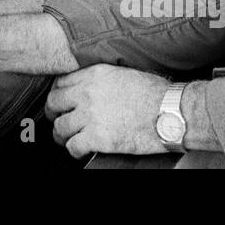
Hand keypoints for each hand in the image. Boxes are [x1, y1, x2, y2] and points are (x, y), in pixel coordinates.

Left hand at [45, 64, 169, 157]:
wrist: (170, 113)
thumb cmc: (156, 94)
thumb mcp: (124, 73)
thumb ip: (103, 78)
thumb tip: (93, 86)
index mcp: (95, 74)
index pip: (60, 82)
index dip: (58, 94)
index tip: (60, 102)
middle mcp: (88, 93)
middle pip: (53, 103)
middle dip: (53, 114)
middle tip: (57, 120)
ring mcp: (91, 116)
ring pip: (60, 127)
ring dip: (61, 135)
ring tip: (66, 139)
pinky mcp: (98, 138)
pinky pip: (73, 146)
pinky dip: (74, 150)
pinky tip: (81, 150)